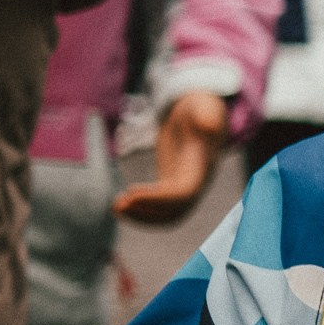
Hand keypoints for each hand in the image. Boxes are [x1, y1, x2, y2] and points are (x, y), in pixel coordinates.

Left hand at [115, 92, 229, 224]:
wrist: (202, 116)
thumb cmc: (200, 109)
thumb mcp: (204, 107)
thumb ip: (207, 115)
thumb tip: (208, 125)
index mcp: (203, 167)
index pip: (183, 193)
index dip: (158, 198)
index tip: (130, 192)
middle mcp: (197, 183)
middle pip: (175, 210)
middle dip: (147, 212)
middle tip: (117, 205)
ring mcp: (186, 187)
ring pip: (167, 215)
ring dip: (141, 216)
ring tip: (116, 207)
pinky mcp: (173, 187)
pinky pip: (160, 209)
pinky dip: (140, 212)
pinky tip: (121, 205)